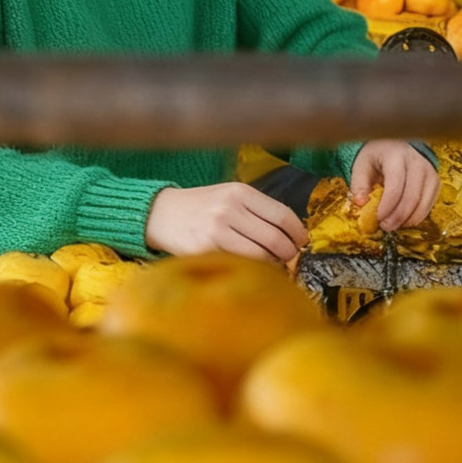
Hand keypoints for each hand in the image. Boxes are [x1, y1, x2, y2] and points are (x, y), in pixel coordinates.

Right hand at [145, 183, 308, 263]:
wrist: (159, 213)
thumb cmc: (201, 208)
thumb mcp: (229, 197)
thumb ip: (257, 211)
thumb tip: (292, 234)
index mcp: (240, 192)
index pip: (282, 215)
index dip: (298, 232)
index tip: (302, 242)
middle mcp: (230, 208)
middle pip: (275, 237)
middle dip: (288, 252)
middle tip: (288, 258)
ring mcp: (217, 229)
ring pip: (261, 254)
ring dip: (273, 265)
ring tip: (272, 266)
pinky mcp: (205, 249)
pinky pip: (240, 264)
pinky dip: (252, 270)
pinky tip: (252, 269)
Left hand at [352, 141, 439, 231]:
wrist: (397, 145)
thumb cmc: (377, 156)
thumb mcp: (362, 165)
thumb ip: (359, 185)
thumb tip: (361, 204)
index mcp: (396, 156)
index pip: (395, 187)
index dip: (387, 207)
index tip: (377, 219)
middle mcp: (417, 162)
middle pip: (412, 197)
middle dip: (398, 217)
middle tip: (385, 227)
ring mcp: (430, 172)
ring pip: (423, 203)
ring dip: (408, 219)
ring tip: (394, 224)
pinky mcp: (435, 181)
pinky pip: (430, 204)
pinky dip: (418, 216)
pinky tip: (405, 219)